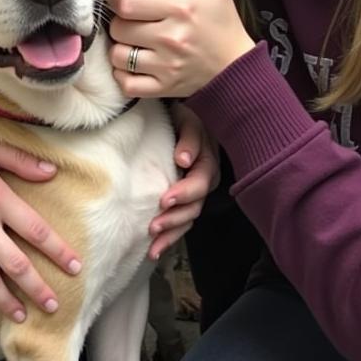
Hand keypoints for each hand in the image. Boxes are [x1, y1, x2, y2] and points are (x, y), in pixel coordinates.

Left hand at [107, 0, 254, 98]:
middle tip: (130, 17)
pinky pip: (126, 83)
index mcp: (179, 8)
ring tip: (131, 40)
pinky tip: (131, 63)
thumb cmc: (224, 25)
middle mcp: (169, 38)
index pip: (126, 3)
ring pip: (118, 55)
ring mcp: (165, 66)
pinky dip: (122, 74)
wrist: (238, 69)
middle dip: (119, 19)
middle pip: (118, 27)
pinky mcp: (162, 88)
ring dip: (119, 46)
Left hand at [148, 104, 219, 258]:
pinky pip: (180, 222)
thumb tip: (184, 159)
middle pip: (195, 206)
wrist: (179, 111)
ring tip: (153, 245)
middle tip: (153, 226)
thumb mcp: (189, 118)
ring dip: (171, 233)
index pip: (200, 183)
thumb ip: (190, 138)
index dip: (184, 193)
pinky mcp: (184, 200)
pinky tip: (154, 249)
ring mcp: (195, 193)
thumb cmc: (183, 113)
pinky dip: (169, 237)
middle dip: (174, 219)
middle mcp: (204, 181)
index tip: (165, 199)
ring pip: (188, 219)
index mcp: (207, 162)